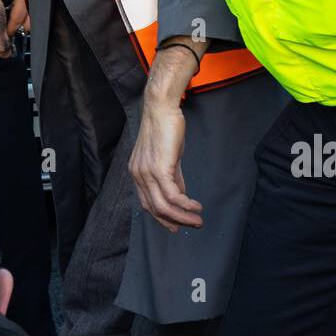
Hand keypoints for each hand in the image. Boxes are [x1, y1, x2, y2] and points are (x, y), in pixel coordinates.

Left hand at [0, 0, 29, 34]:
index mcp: (22, 1)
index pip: (16, 22)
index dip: (9, 30)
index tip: (4, 34)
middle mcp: (29, 3)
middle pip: (28, 25)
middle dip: (19, 29)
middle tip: (9, 31)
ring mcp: (33, 1)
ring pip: (31, 20)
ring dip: (22, 23)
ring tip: (13, 23)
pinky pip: (30, 12)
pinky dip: (24, 16)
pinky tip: (16, 13)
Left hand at [129, 92, 202, 232]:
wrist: (161, 109)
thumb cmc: (165, 129)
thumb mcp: (168, 157)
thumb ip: (173, 177)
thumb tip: (180, 195)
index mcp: (137, 173)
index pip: (147, 204)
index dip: (162, 218)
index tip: (176, 226)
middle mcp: (138, 176)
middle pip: (155, 209)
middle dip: (175, 221)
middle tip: (193, 225)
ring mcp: (147, 173)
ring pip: (164, 206)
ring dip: (183, 217)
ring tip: (198, 220)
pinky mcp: (159, 168)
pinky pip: (173, 195)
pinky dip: (186, 204)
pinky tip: (196, 206)